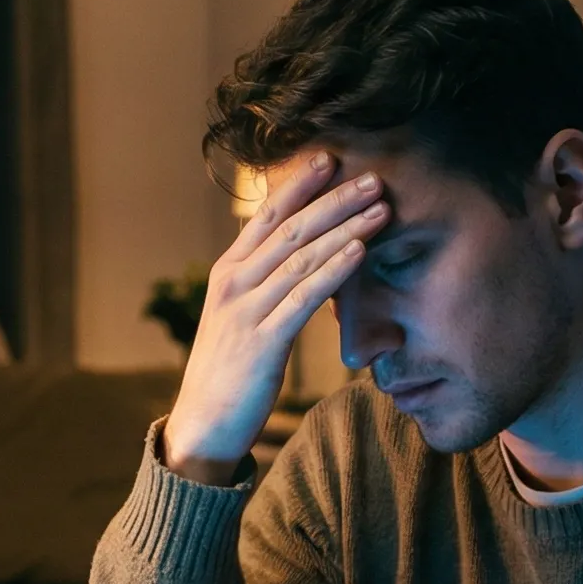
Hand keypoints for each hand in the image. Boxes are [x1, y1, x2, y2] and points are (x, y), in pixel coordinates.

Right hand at [162, 153, 386, 482]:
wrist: (202, 425)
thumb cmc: (229, 371)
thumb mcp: (240, 316)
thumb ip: (264, 282)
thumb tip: (299, 257)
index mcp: (228, 271)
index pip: (267, 214)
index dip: (300, 184)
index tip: (332, 158)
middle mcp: (233, 282)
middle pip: (290, 227)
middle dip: (335, 198)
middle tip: (373, 177)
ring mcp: (246, 309)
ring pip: (302, 256)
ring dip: (345, 229)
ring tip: (380, 208)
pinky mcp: (263, 341)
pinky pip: (303, 297)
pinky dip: (334, 271)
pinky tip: (360, 252)